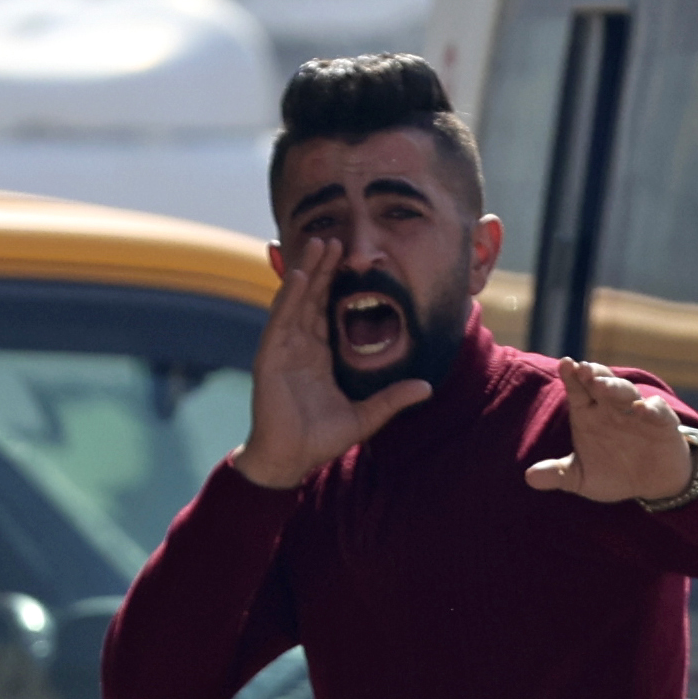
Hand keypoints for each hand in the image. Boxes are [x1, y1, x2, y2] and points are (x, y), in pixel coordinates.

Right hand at [234, 236, 432, 489]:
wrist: (290, 460)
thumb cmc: (320, 440)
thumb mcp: (366, 416)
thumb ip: (393, 400)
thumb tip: (427, 387)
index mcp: (319, 355)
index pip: (328, 310)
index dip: (337, 285)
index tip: (352, 260)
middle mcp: (300, 346)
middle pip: (312, 297)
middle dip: (322, 268)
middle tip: (337, 238)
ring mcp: (283, 349)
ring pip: (296, 300)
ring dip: (306, 272)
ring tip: (319, 244)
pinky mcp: (270, 357)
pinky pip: (280, 321)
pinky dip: (288, 297)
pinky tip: (299, 275)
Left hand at [524, 358, 696, 504]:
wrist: (651, 483)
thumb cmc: (614, 473)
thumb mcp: (582, 478)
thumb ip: (558, 475)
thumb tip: (529, 477)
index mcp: (589, 413)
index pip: (577, 390)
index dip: (571, 377)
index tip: (564, 365)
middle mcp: (611, 407)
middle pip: (600, 382)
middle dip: (592, 374)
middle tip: (582, 369)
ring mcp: (636, 411)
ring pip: (625, 391)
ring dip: (614, 387)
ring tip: (601, 385)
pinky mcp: (661, 422)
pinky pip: (656, 410)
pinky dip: (650, 408)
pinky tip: (640, 409)